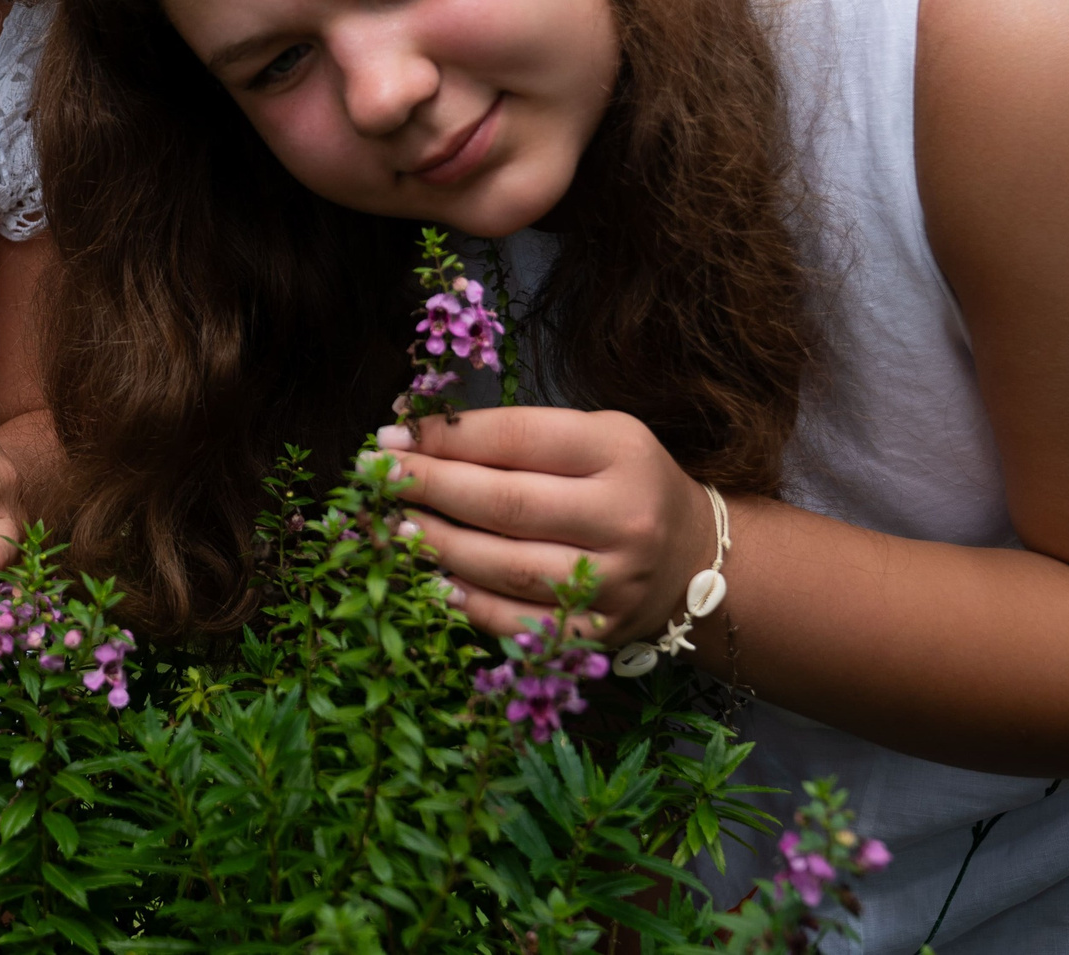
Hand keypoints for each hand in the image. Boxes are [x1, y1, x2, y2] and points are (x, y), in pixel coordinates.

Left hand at [381, 407, 719, 644]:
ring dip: (436, 544)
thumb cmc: (620, 482)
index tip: (391, 435)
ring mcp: (615, 584)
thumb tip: (413, 435)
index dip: (445, 438)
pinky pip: (517, 623)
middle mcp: (624, 519)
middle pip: (505, 504)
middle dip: (427, 487)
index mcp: (620, 453)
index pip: (516, 439)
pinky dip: (465, 601)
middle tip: (376, 476)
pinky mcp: (598, 634)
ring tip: (392, 525)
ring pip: (505, 567)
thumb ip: (513, 434)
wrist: (692, 557)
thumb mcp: (589, 436)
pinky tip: (431, 577)